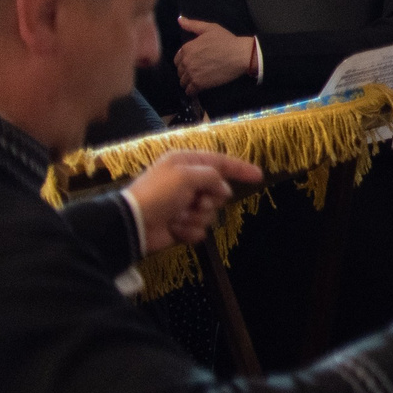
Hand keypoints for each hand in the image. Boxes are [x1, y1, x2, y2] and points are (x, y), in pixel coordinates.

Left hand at [125, 150, 262, 250]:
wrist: (134, 223)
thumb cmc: (158, 193)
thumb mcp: (186, 175)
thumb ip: (212, 176)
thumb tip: (223, 189)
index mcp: (185, 163)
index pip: (221, 162)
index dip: (240, 168)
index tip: (259, 176)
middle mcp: (187, 183)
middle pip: (219, 191)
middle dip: (211, 199)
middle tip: (197, 201)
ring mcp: (185, 205)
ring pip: (211, 213)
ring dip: (196, 217)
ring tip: (178, 217)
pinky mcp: (182, 225)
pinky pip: (200, 229)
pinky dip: (188, 230)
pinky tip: (174, 228)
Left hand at [176, 17, 257, 92]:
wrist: (240, 55)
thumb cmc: (226, 40)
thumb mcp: (210, 28)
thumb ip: (192, 25)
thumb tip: (179, 19)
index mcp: (186, 48)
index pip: (177, 60)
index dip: (184, 62)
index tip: (193, 63)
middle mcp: (186, 62)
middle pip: (179, 72)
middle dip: (186, 72)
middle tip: (196, 72)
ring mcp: (192, 74)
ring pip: (183, 82)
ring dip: (188, 82)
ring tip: (197, 81)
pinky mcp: (199, 84)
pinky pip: (189, 91)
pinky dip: (192, 91)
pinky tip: (197, 89)